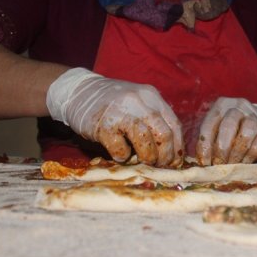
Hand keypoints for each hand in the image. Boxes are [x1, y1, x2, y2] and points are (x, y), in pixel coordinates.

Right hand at [46, 68, 183, 166]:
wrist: (79, 91)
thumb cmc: (113, 104)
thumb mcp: (138, 103)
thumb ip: (153, 120)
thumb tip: (169, 151)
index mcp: (152, 96)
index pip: (174, 124)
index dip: (177, 147)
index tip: (175, 161)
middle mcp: (139, 101)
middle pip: (163, 132)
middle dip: (165, 155)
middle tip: (159, 165)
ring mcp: (121, 111)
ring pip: (145, 138)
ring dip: (147, 156)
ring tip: (144, 162)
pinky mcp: (103, 124)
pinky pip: (120, 147)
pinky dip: (123, 155)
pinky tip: (120, 155)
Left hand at [196, 97, 256, 164]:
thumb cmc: (231, 128)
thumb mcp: (217, 127)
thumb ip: (208, 140)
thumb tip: (202, 163)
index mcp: (221, 104)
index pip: (209, 124)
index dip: (205, 146)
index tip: (204, 162)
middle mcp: (238, 106)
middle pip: (228, 127)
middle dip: (221, 150)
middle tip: (218, 165)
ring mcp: (255, 115)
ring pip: (246, 134)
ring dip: (236, 154)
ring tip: (231, 166)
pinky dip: (249, 157)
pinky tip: (243, 164)